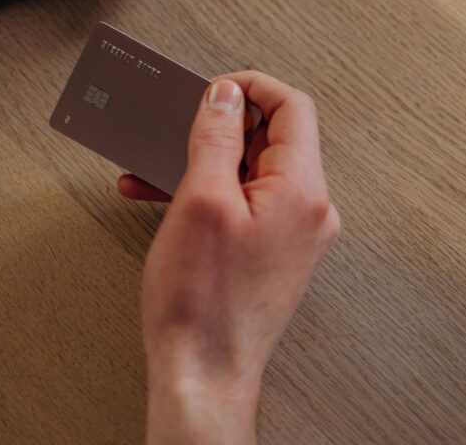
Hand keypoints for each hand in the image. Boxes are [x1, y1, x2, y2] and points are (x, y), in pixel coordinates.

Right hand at [126, 73, 339, 444]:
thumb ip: (217, 135)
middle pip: (272, 137)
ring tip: (156, 163)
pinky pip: (245, 202)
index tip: (212, 88)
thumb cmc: (202, 303)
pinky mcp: (274, 253)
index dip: (251, 87)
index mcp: (303, 189)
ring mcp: (294, 233)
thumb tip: (226, 94)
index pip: (292, 106)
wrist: (203, 378)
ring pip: (251, 171)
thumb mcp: (201, 198)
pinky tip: (163, 196)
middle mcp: (309, 209)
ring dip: (205, 160)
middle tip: (179, 124)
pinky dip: (209, 193)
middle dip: (220, 126)